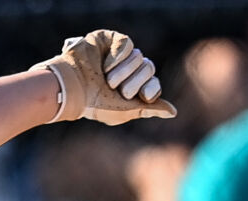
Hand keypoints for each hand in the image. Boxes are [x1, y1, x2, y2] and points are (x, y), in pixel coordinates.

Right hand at [40, 30, 177, 124]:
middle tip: (116, 89)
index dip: (150, 89)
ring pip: (139, 56)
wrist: (74, 88)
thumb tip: (173, 112)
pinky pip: (128, 44)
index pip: (154, 83)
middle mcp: (128, 70)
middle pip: (149, 68)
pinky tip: (104, 66)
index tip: (141, 96)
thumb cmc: (96, 104)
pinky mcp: (111, 40)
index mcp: (133, 87)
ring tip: (107, 79)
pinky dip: (117, 57)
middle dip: (133, 82)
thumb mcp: (125, 111)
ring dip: (122, 72)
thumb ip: (149, 109)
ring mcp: (120, 55)